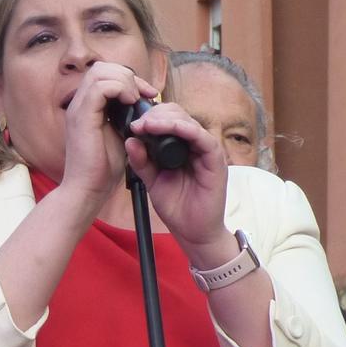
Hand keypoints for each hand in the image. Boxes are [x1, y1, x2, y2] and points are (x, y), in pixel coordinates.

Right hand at [59, 61, 163, 210]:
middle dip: (127, 75)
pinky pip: (100, 87)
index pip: (105, 75)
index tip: (147, 95)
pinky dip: (120, 89)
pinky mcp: (81, 117)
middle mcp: (79, 104)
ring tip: (136, 99)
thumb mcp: (119, 137)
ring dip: (124, 81)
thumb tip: (142, 108)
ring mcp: (78, 108)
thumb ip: (126, 119)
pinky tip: (131, 104)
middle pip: (101, 67)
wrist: (87, 190)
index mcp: (87, 107)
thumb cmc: (102, 170)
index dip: (128, 79)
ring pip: (100, 71)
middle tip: (143, 94)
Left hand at [122, 101, 230, 253]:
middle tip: (138, 123)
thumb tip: (130, 140)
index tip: (133, 124)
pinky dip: (185, 130)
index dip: (150, 118)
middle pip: (178, 115)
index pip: (167, 121)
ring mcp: (206, 150)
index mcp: (180, 147)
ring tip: (148, 125)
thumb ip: (142, 161)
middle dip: (156, 115)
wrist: (193, 231)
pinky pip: (202, 137)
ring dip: (167, 120)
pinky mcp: (215, 158)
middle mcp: (194, 145)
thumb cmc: (177, 207)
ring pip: (189, 122)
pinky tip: (170, 128)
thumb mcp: (152, 181)